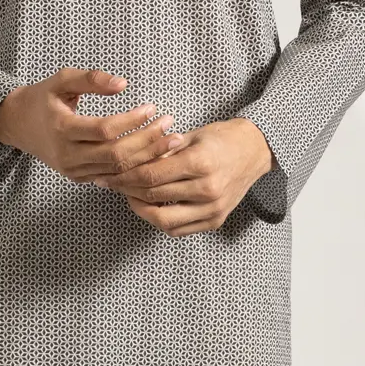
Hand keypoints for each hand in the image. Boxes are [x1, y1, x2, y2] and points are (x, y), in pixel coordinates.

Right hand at [0, 67, 178, 183]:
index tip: (152, 107)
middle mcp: (68, 155)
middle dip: (147, 142)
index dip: (131, 121)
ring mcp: (73, 170)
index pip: (104, 130)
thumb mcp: (62, 79)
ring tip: (171, 142)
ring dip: (147, 158)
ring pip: (117, 171)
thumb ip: (91, 79)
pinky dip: (135, 169)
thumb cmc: (42, 97)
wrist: (18, 124)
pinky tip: (155, 156)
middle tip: (170, 126)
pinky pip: (112, 177)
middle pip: (116, 155)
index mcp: (62, 129)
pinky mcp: (79, 178)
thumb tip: (123, 84)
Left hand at [93, 118, 273, 236]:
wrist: (254, 151)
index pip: (151, 175)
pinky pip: (179, 230)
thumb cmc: (222, 138)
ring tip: (129, 195)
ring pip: (163, 220)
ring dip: (141, 209)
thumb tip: (130, 159)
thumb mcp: (191, 135)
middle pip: (153, 196)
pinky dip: (160, 220)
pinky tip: (149, 206)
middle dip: (127, 190)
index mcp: (200, 163)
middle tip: (112, 183)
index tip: (110, 173)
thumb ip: (162, 150)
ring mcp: (212, 209)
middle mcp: (207, 189)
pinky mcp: (215, 221)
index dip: (125, 176)